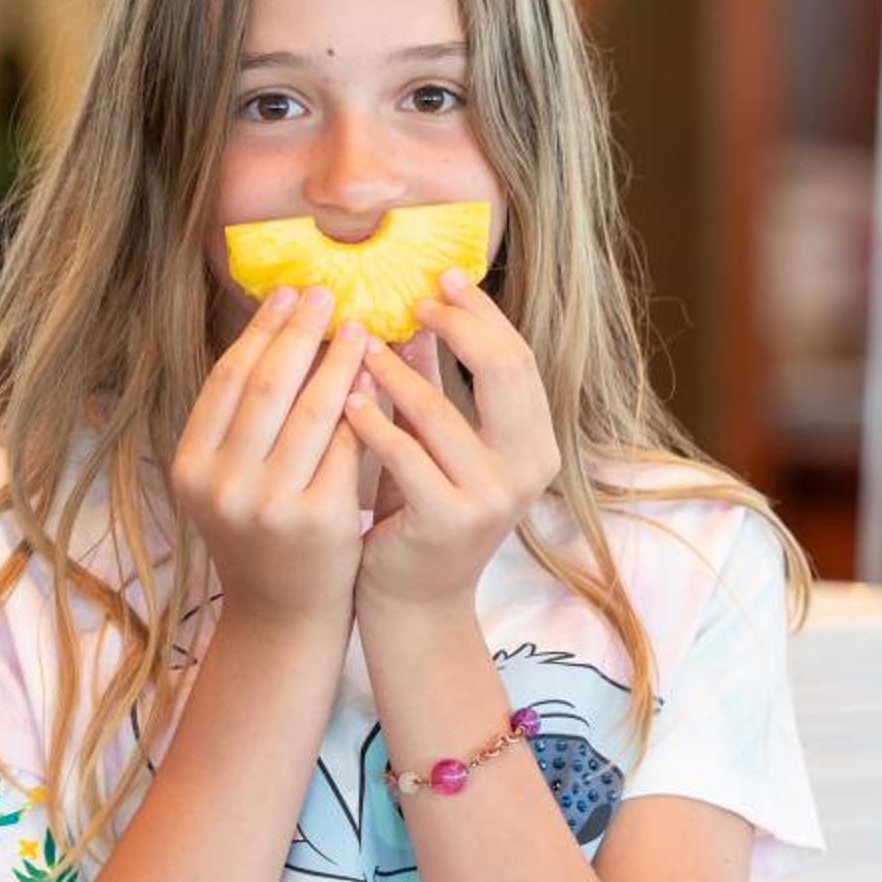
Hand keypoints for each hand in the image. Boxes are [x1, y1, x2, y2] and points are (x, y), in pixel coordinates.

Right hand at [171, 285, 372, 630]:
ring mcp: (267, 505)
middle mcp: (220, 484)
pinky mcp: (317, 521)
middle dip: (301, 331)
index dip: (260, 331)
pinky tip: (376, 377)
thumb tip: (282, 326)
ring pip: (310, 410)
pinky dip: (362, 406)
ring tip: (361, 328)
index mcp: (190, 466)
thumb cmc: (264, 534)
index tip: (288, 294)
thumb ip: (245, 418)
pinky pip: (344, 446)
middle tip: (328, 293)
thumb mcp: (232, 478)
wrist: (283, 615)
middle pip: (267, 384)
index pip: (228, 380)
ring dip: (338, 360)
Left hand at [345, 269, 559, 615]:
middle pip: (503, 370)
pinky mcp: (449, 518)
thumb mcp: (435, 444)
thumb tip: (420, 313)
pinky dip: (371, 420)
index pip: (518, 359)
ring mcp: (493, 496)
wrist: (413, 602)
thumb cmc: (419, 514)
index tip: (444, 278)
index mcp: (536, 444)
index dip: (483, 314)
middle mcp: (528, 468)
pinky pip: (404, 452)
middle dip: (456, 324)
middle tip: (412, 299)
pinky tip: (345, 399)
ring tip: (359, 343)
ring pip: (440, 410)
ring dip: (394, 368)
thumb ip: (434, 385)